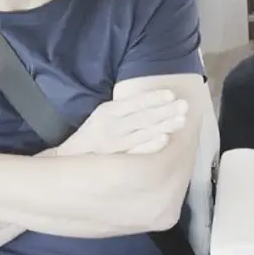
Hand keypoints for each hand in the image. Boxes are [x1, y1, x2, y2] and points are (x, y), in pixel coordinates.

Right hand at [55, 88, 188, 156]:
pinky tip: (164, 139)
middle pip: (142, 117)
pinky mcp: (115, 160)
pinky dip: (150, 145)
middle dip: (165, 111)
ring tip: (181, 120)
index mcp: (108, 111)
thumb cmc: (94, 134)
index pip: (134, 102)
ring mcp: (113, 144)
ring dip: (163, 126)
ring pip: (142, 133)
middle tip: (185, 106)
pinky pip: (136, 151)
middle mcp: (110, 125)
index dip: (153, 98)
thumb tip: (158, 102)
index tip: (171, 94)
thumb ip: (127, 109)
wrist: (68, 159)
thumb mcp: (106, 115)